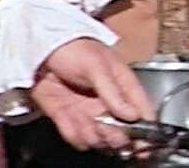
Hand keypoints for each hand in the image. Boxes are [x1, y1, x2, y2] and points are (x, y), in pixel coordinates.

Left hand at [32, 38, 153, 150]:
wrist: (41, 50)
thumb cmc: (75, 48)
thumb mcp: (98, 66)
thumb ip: (113, 91)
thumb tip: (131, 114)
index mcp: (123, 87)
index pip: (142, 111)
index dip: (147, 128)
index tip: (145, 140)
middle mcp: (109, 104)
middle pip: (123, 132)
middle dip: (118, 137)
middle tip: (110, 131)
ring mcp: (89, 113)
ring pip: (100, 139)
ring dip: (95, 137)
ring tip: (88, 125)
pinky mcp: (69, 119)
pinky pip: (77, 137)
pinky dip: (75, 135)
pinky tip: (72, 122)